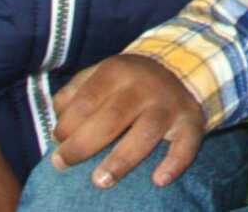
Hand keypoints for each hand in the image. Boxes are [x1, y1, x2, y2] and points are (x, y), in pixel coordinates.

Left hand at [52, 54, 204, 189]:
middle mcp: (143, 86)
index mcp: (116, 70)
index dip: (68, 122)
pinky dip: (174, 163)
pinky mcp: (191, 121)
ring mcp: (168, 104)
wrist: (177, 68)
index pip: (87, 98)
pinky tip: (158, 181)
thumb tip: (56, 115)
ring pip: (146, 132)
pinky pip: (186, 144)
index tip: (56, 142)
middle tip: (63, 164)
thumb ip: (76, 90)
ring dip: (122, 158)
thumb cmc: (126, 80)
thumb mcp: (100, 73)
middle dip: (84, 144)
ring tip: (100, 181)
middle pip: (111, 117)